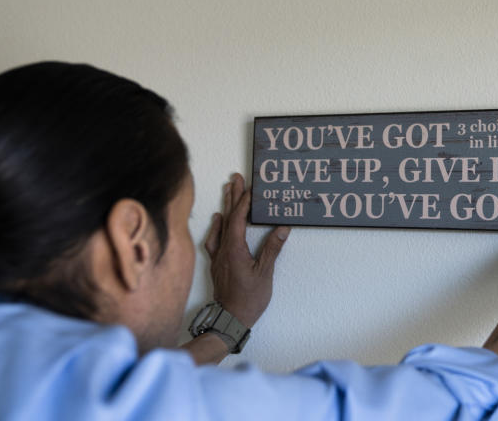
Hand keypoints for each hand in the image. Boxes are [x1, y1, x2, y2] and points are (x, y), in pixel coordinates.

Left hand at [203, 173, 289, 327]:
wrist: (230, 320)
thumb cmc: (248, 299)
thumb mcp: (264, 274)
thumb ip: (272, 249)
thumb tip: (282, 228)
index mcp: (234, 249)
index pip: (239, 219)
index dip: (245, 202)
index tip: (251, 187)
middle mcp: (223, 249)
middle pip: (228, 217)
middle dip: (232, 196)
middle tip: (235, 178)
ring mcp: (218, 256)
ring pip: (221, 225)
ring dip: (225, 207)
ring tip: (228, 190)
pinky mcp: (218, 263)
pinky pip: (215, 238)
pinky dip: (217, 225)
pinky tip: (218, 220)